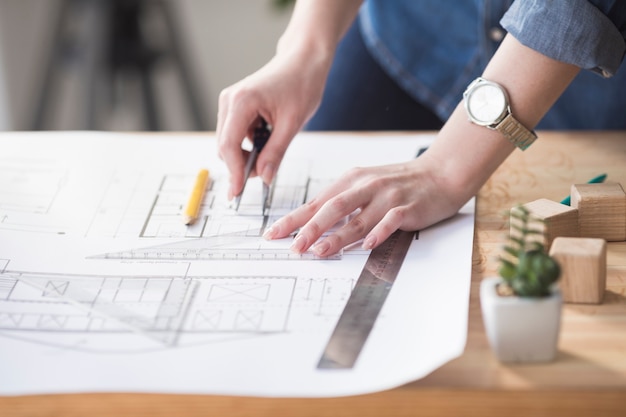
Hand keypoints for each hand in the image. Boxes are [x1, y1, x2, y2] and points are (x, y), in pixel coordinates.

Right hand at [216, 49, 330, 200]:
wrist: (303, 60)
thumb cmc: (301, 84)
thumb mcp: (292, 123)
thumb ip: (276, 152)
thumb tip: (264, 178)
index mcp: (242, 102)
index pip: (229, 146)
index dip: (233, 172)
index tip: (237, 193)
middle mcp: (229, 100)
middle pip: (225, 146)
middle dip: (242, 164)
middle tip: (267, 172)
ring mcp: (230, 102)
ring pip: (229, 142)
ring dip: (246, 154)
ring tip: (271, 150)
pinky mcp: (235, 106)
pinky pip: (235, 134)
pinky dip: (248, 144)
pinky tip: (267, 137)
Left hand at [263, 155, 469, 256]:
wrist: (440, 173)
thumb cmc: (399, 183)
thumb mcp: (365, 186)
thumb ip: (342, 204)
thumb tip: (312, 227)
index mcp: (351, 180)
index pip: (316, 202)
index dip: (294, 220)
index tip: (273, 234)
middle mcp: (366, 186)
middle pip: (333, 208)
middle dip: (310, 229)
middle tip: (293, 247)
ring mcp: (388, 196)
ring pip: (358, 217)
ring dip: (337, 236)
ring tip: (320, 251)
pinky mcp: (408, 207)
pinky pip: (391, 220)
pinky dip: (378, 232)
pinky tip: (367, 244)